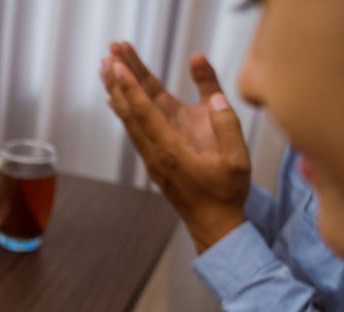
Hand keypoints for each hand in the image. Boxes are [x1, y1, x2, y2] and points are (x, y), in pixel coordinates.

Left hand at [101, 41, 250, 251]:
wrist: (214, 225)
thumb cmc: (226, 193)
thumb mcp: (236, 158)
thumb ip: (225, 124)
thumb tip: (213, 96)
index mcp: (172, 151)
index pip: (146, 114)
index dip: (132, 87)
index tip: (119, 65)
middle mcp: (155, 153)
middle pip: (132, 111)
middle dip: (120, 81)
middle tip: (108, 54)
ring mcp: (153, 157)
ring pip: (130, 119)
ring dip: (119, 91)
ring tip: (107, 66)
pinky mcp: (156, 159)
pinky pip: (136, 129)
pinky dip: (125, 109)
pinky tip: (116, 98)